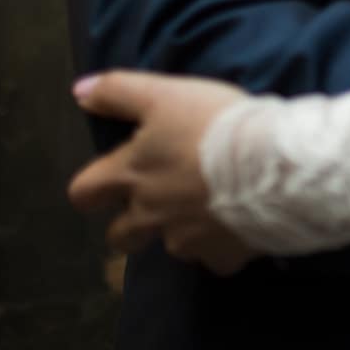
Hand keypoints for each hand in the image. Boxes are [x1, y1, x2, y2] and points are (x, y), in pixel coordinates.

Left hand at [66, 70, 257, 275]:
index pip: (83, 192)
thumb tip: (78, 92)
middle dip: (130, 224)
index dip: (91, 188)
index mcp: (131, 175)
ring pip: (172, 246)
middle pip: (119, 236)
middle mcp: (150, 214)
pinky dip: (223, 244)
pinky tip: (240, 223)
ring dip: (183, 231)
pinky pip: (215, 258)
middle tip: (158, 201)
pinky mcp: (221, 255)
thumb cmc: (213, 125)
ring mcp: (185, 241)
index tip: (109, 181)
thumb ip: (118, 91)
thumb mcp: (164, 94)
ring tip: (210, 207)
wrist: (271, 164)